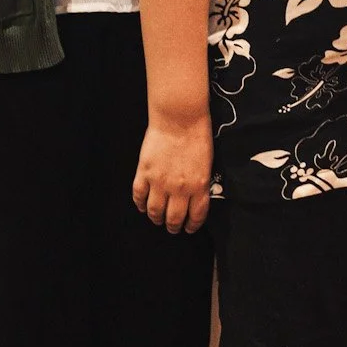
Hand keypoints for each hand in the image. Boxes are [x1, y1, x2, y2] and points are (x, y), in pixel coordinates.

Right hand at [133, 113, 213, 233]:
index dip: (192, 225)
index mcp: (199, 186)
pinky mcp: (144, 173)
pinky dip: (140, 204)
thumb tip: (195, 197)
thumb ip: (200, 183)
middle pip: (174, 218)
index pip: (196, 215)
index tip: (189, 228)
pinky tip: (142, 206)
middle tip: (172, 228)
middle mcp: (179, 189)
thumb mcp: (207, 163)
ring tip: (157, 219)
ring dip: (156, 218)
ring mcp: (160, 182)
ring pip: (155, 211)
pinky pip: (139, 196)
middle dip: (173, 226)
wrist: (179, 118)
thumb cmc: (197, 136)